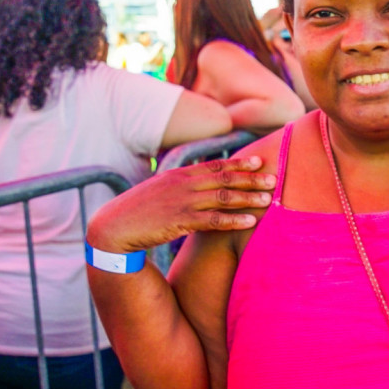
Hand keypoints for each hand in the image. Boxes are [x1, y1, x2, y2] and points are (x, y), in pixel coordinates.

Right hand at [86, 157, 274, 253]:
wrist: (114, 227)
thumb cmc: (139, 211)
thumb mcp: (160, 190)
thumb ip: (182, 185)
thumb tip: (202, 185)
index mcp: (179, 175)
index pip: (215, 165)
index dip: (239, 163)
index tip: (260, 161)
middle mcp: (183, 184)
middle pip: (225, 178)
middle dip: (252, 178)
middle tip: (275, 178)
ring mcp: (182, 202)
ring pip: (224, 197)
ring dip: (249, 198)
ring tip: (270, 200)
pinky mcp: (180, 221)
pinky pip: (213, 220)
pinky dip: (234, 220)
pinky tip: (251, 222)